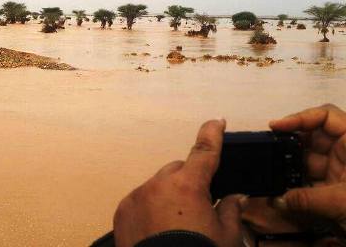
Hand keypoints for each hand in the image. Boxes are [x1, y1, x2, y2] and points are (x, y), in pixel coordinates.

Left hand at [113, 119, 242, 246]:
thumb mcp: (226, 238)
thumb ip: (230, 211)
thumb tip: (233, 199)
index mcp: (188, 185)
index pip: (204, 151)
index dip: (212, 134)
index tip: (216, 122)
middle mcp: (159, 185)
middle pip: (178, 171)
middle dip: (189, 181)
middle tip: (199, 205)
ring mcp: (137, 197)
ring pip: (157, 186)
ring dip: (168, 196)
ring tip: (176, 224)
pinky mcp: (122, 212)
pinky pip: (140, 201)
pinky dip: (150, 208)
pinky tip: (158, 229)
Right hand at [269, 104, 345, 231]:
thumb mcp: (342, 203)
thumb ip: (306, 200)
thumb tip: (277, 200)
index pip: (326, 116)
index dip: (300, 117)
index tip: (276, 126)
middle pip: (313, 136)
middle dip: (290, 144)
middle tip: (269, 152)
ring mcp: (342, 170)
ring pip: (309, 159)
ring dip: (291, 167)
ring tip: (272, 174)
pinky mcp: (338, 189)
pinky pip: (312, 179)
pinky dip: (297, 184)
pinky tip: (283, 191)